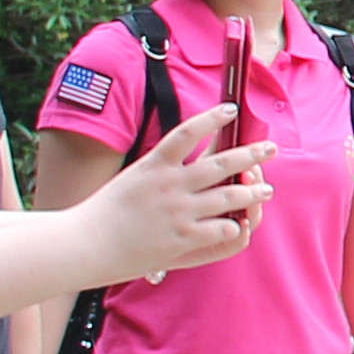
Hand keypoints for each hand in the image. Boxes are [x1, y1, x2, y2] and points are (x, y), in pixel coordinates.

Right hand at [80, 113, 275, 277]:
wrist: (83, 244)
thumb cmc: (103, 213)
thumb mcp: (131, 178)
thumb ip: (159, 169)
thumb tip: (186, 159)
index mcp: (154, 165)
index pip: (187, 132)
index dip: (212, 118)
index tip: (231, 109)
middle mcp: (169, 184)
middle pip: (221, 163)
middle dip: (250, 154)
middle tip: (270, 149)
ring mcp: (178, 211)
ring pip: (229, 196)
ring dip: (252, 192)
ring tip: (266, 190)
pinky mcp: (181, 239)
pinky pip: (221, 229)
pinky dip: (235, 226)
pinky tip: (241, 225)